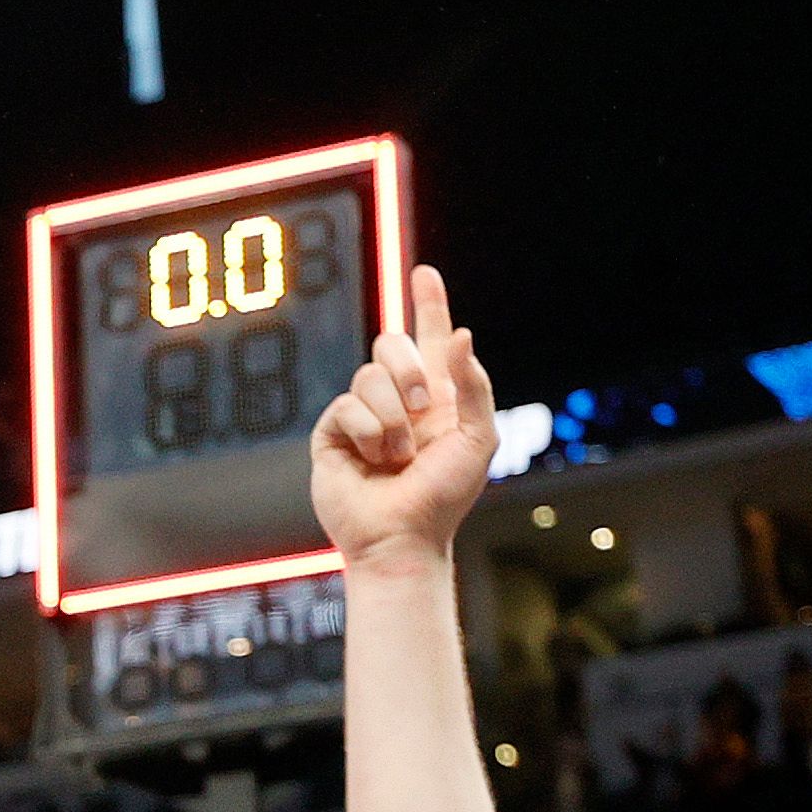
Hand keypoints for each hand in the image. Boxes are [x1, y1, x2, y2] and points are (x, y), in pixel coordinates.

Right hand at [312, 270, 500, 569]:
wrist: (403, 537)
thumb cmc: (444, 496)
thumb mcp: (478, 438)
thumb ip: (472, 385)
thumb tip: (459, 333)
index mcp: (436, 397)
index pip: (431, 338)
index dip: (429, 304)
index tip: (424, 274)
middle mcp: (398, 400)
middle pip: (391, 344)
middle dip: (409, 368)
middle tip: (422, 406)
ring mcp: (363, 415)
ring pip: (369, 376)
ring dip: (393, 417)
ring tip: (399, 455)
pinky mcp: (334, 433)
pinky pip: (347, 406)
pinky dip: (369, 433)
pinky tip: (374, 461)